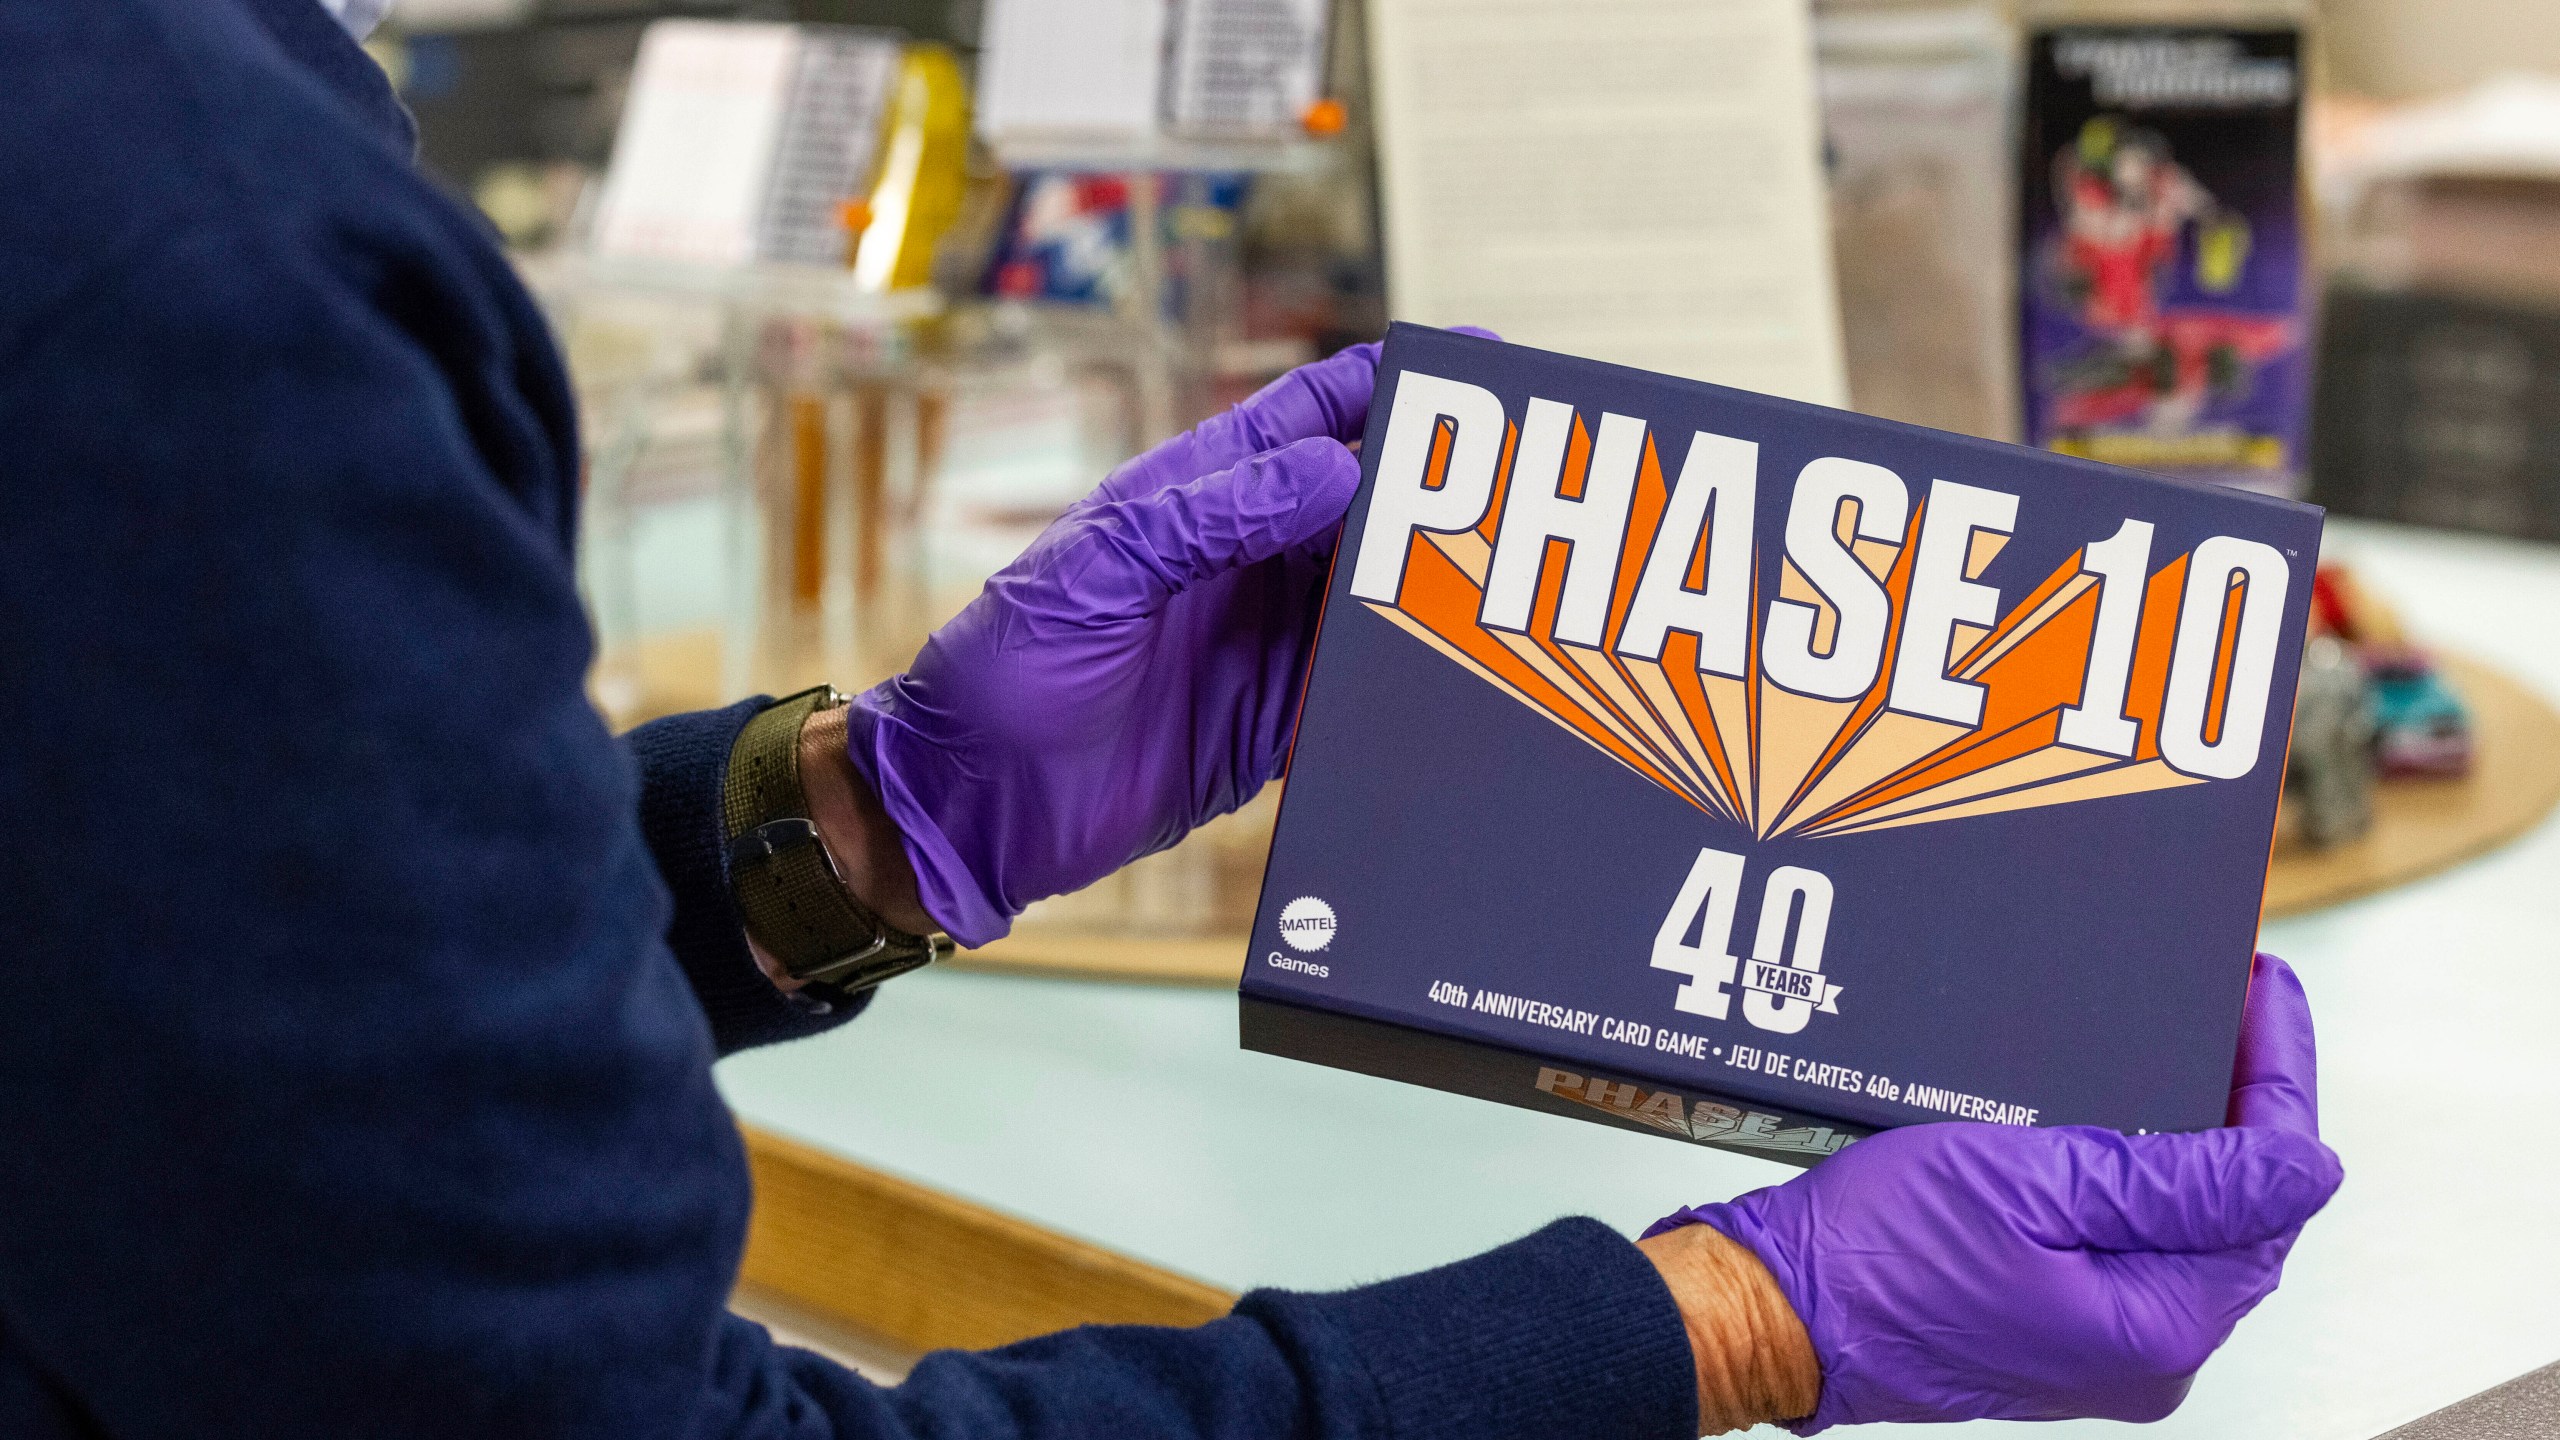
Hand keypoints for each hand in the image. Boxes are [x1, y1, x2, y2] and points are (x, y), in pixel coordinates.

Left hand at [846, 336, 1489, 944]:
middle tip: (1541, 478)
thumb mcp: (1094, 574)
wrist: (962, 812)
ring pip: (1382, 598)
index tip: (1479, 362)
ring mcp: (1262, 643)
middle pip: (1370, 504)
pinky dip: (1413, 689)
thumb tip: (1336, 469)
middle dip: (1451, 487)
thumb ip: (1212, 516)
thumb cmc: (999, 675)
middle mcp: (1243, 560)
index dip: (1394, 383)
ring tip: (1530, 581)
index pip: (1314, 414)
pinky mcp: (1272, 726)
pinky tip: (1469, 685)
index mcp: (1195, 498)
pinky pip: (1364, 695)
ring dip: (1444, 590)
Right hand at [1645, 952, 2341, 1432]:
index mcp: (2160, 1323)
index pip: (2271, 1187)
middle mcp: (2149, 1349)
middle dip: (2244, 1101)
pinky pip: (2134, 1244)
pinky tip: (2121, 1121)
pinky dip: (2141, 1177)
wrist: (1779, 1309)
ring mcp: (2105, 1345)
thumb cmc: (1877, 1251)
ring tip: (2186, 1043)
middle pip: (2240, 1210)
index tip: (2267, 992)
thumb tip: (2305, 1168)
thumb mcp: (2032, 1181)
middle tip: (2232, 1001)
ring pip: (2190, 1226)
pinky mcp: (2062, 1328)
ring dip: (2197, 1135)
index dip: (2280, 1078)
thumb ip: (2180, 1181)